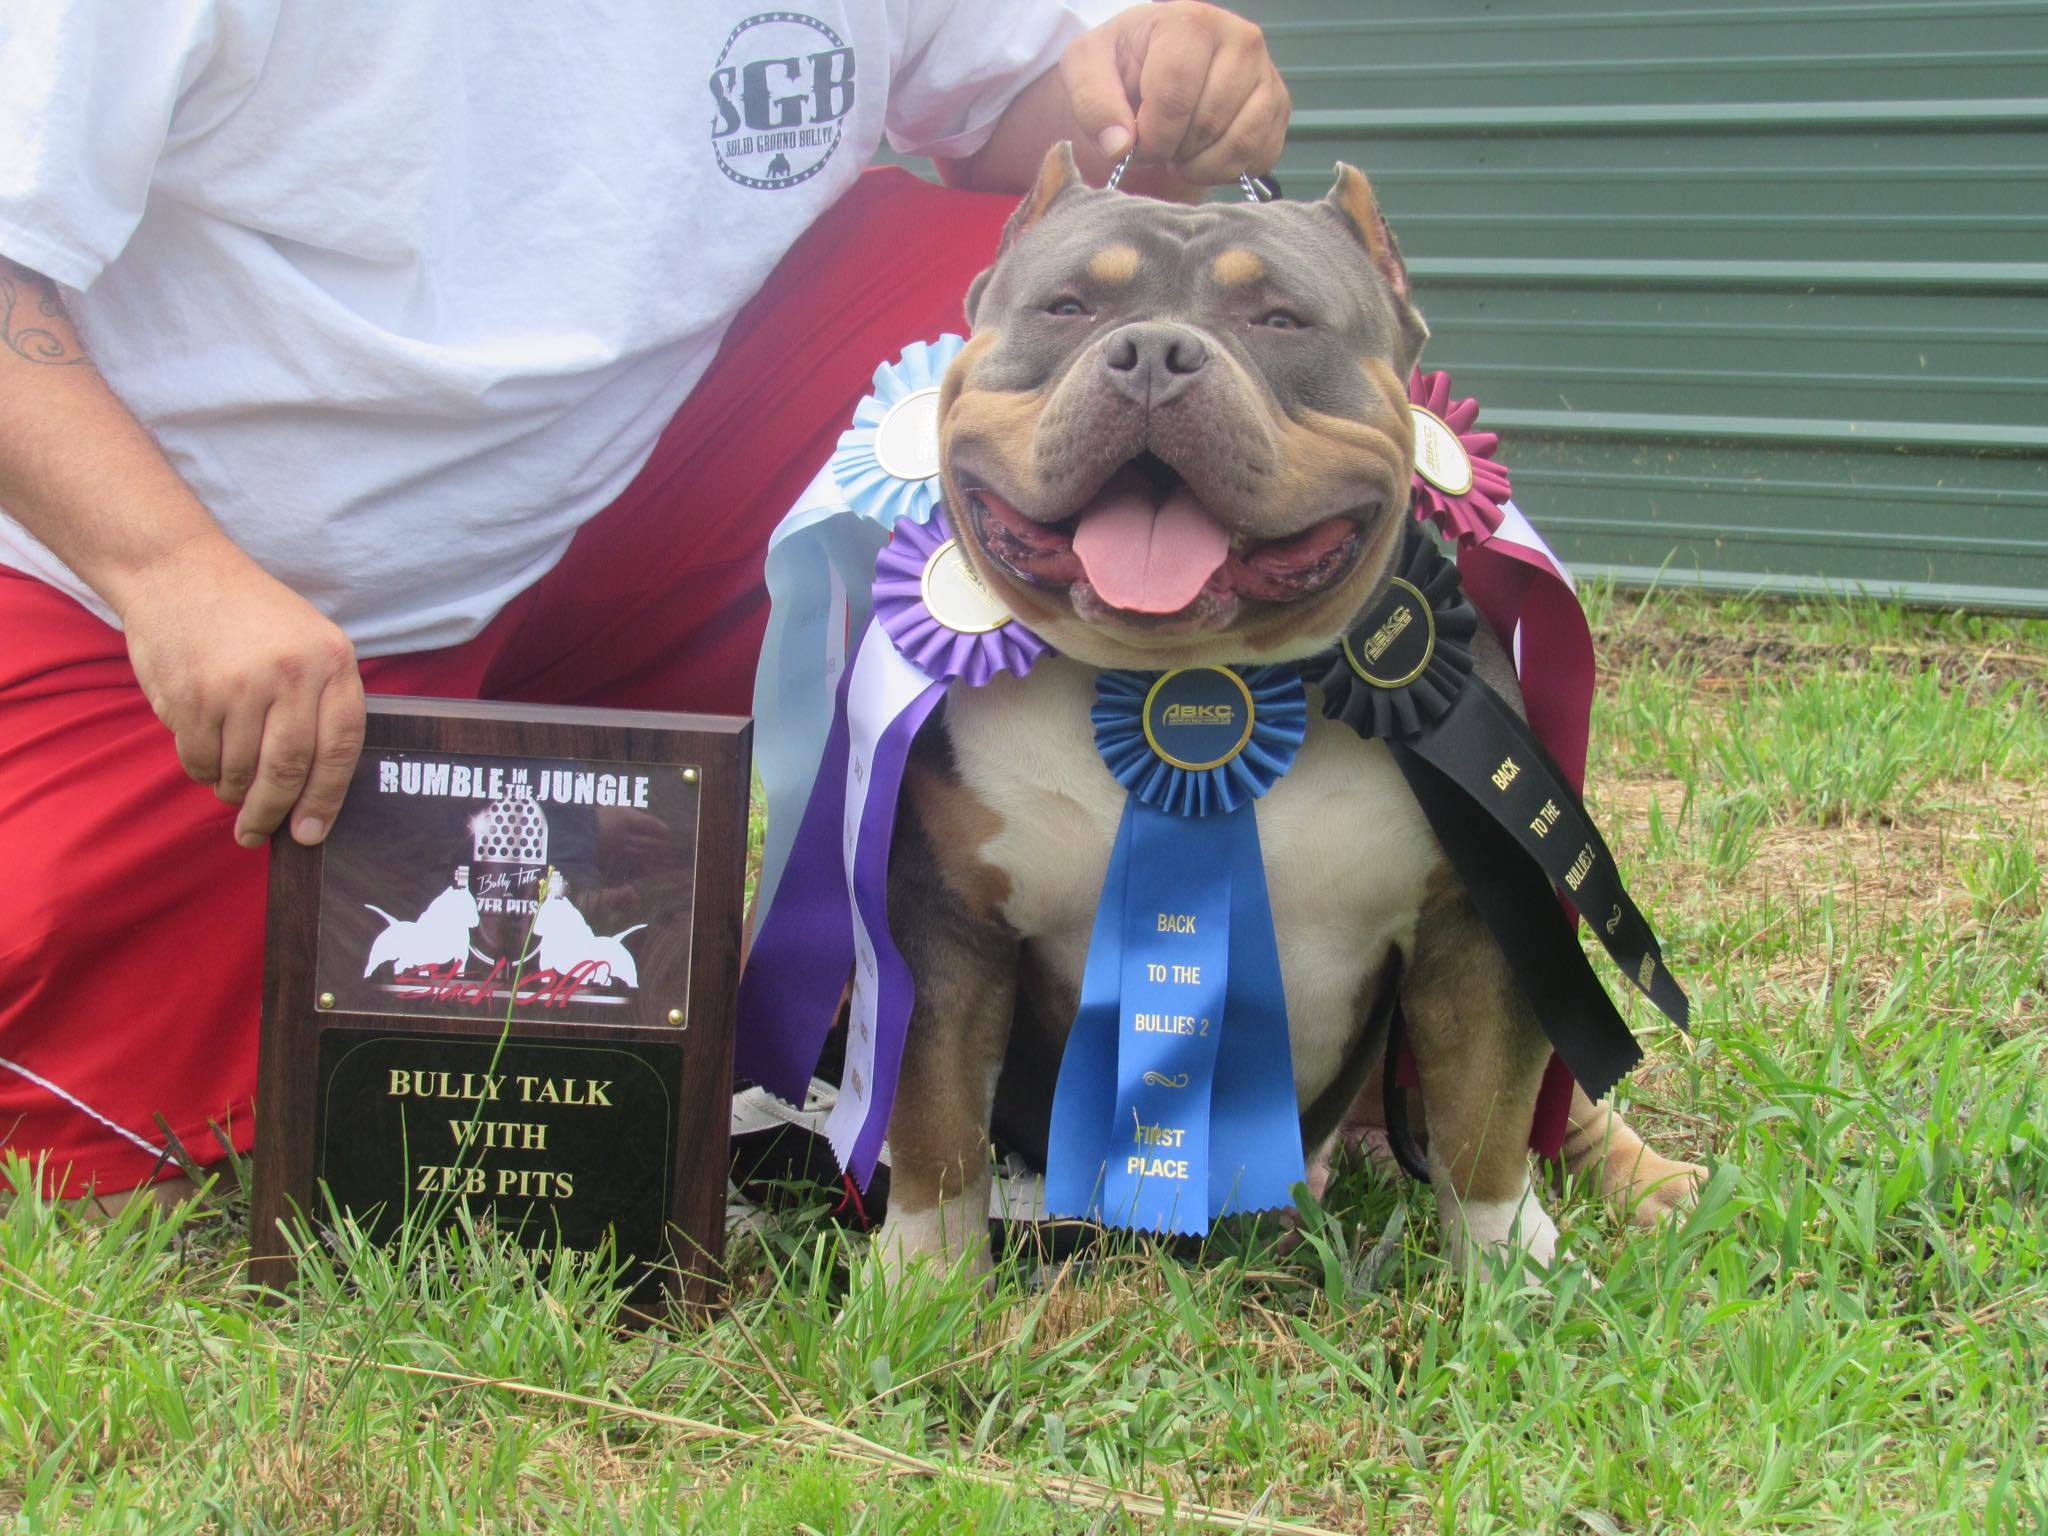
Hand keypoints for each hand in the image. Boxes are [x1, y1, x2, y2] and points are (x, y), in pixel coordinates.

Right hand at [114, 534, 364, 847]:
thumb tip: (320, 789)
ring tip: (231, 790)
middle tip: (258, 834)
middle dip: (272, 813)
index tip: (311, 834)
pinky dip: (202, 772)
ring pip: (239, 771)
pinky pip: (199, 760)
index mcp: (331, 662)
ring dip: (233, 792)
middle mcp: (289, 675)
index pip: (341, 748)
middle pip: (287, 770)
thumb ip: (323, 703)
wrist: (180, 571)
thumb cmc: (253, 616)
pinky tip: (206, 761)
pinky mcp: (190, 696)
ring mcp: (237, 686)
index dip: (327, 799)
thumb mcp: (311, 642)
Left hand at [1060, 2, 1288, 186]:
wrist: (1154, 65)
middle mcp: (1241, 39)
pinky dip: (1227, 170)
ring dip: (1200, 165)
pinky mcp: (1279, 107)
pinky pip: (1259, 157)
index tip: (1136, 140)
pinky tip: (1204, 154)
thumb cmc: (1122, 64)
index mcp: (1191, 22)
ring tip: (1180, 150)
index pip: (1175, 98)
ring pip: (1239, 144)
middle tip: (1158, 143)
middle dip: (1174, 150)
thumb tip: (1120, 144)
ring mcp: (1267, 73)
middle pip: (1208, 123)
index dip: (1151, 136)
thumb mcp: (1087, 68)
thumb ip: (1093, 102)